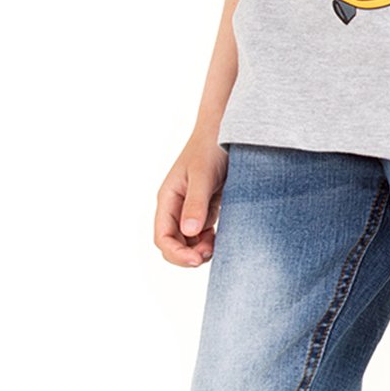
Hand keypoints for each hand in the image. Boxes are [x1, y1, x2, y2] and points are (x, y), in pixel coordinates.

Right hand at [154, 132, 228, 265]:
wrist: (227, 131)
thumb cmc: (210, 148)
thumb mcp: (203, 175)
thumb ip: (195, 203)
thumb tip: (188, 232)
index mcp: (168, 199)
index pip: (162, 237)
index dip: (176, 253)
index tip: (197, 260)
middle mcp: (176, 207)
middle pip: (174, 244)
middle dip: (189, 255)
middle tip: (211, 253)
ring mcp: (190, 209)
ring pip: (189, 242)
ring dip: (201, 250)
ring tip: (218, 244)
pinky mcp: (205, 208)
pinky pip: (203, 234)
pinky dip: (211, 241)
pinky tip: (222, 237)